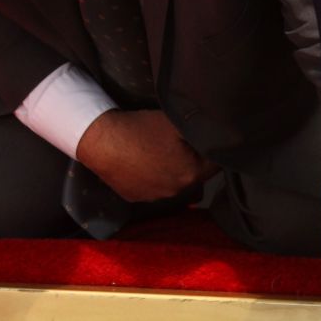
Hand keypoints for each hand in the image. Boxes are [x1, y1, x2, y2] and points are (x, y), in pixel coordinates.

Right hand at [75, 108, 216, 202]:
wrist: (102, 141)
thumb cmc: (141, 129)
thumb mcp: (176, 122)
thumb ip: (200, 131)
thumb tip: (219, 133)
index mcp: (192, 174)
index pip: (216, 164)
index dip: (213, 151)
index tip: (206, 141)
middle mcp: (176, 192)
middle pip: (194, 175)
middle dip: (193, 161)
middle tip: (182, 142)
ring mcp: (154, 197)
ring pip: (173, 182)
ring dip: (172, 170)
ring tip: (159, 151)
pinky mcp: (135, 197)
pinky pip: (152, 187)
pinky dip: (152, 177)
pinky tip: (144, 161)